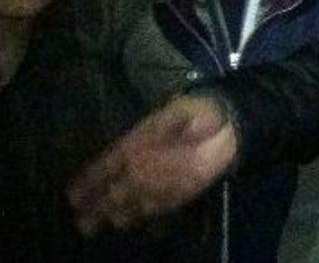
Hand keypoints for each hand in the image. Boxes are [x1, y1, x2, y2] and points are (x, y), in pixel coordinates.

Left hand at [68, 94, 237, 234]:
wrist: (230, 128)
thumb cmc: (195, 111)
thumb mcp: (164, 113)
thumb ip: (142, 133)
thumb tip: (122, 152)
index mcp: (133, 149)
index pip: (101, 172)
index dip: (85, 186)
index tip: (72, 197)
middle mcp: (141, 173)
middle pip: (112, 197)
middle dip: (96, 211)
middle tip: (83, 223)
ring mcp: (160, 188)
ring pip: (131, 209)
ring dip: (117, 217)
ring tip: (106, 223)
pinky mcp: (179, 196)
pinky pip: (154, 211)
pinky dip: (143, 218)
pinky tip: (138, 219)